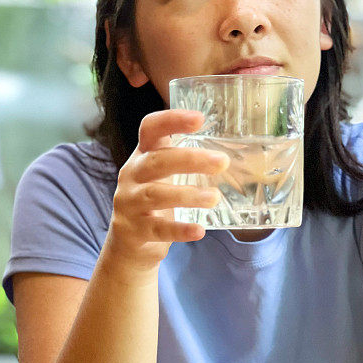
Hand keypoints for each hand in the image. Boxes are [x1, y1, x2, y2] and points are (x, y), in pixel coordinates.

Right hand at [104, 109, 228, 271]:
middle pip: (157, 161)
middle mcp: (132, 175)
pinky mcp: (134, 230)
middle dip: (190, 159)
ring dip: (188, 194)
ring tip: (214, 197)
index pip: (151, 129)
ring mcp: (130, 203)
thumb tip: (235, 157)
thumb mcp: (162, 177)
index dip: (172, 120)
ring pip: (156, 194)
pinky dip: (180, 229)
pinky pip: (158, 229)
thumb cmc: (153, 203)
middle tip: (222, 163)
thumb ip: (186, 164)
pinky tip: (199, 230)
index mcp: (142, 156)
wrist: (127, 244)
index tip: (199, 118)